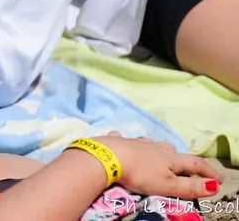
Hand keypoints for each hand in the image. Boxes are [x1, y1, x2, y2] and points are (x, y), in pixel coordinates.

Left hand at [94, 132, 222, 199]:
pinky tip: (123, 141)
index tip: (218, 179)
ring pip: (151, 144)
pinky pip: (125, 140)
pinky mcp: (117, 141)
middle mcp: (154, 146)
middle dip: (181, 159)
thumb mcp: (168, 185)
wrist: (107, 158)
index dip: (208, 171)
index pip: (194, 162)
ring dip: (157, 151)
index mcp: (170, 157)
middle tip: (185, 169)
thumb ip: (190, 186)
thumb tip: (212, 185)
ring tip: (158, 158)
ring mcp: (135, 141)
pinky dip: (128, 143)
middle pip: (172, 151)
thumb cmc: (140, 173)